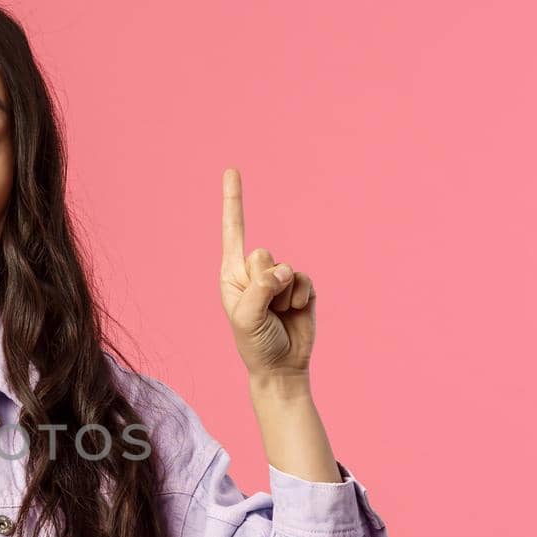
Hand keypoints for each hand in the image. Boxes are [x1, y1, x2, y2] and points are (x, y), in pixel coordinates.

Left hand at [218, 167, 314, 377]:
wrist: (282, 367)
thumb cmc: (256, 344)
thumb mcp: (247, 318)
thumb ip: (261, 289)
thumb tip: (282, 269)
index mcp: (232, 274)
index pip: (232, 232)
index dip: (233, 201)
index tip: (231, 169)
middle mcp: (254, 272)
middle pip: (262, 255)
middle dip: (264, 284)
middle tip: (264, 309)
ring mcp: (279, 278)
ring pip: (286, 269)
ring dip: (283, 296)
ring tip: (278, 314)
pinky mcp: (301, 286)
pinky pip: (305, 279)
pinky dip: (301, 298)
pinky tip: (294, 312)